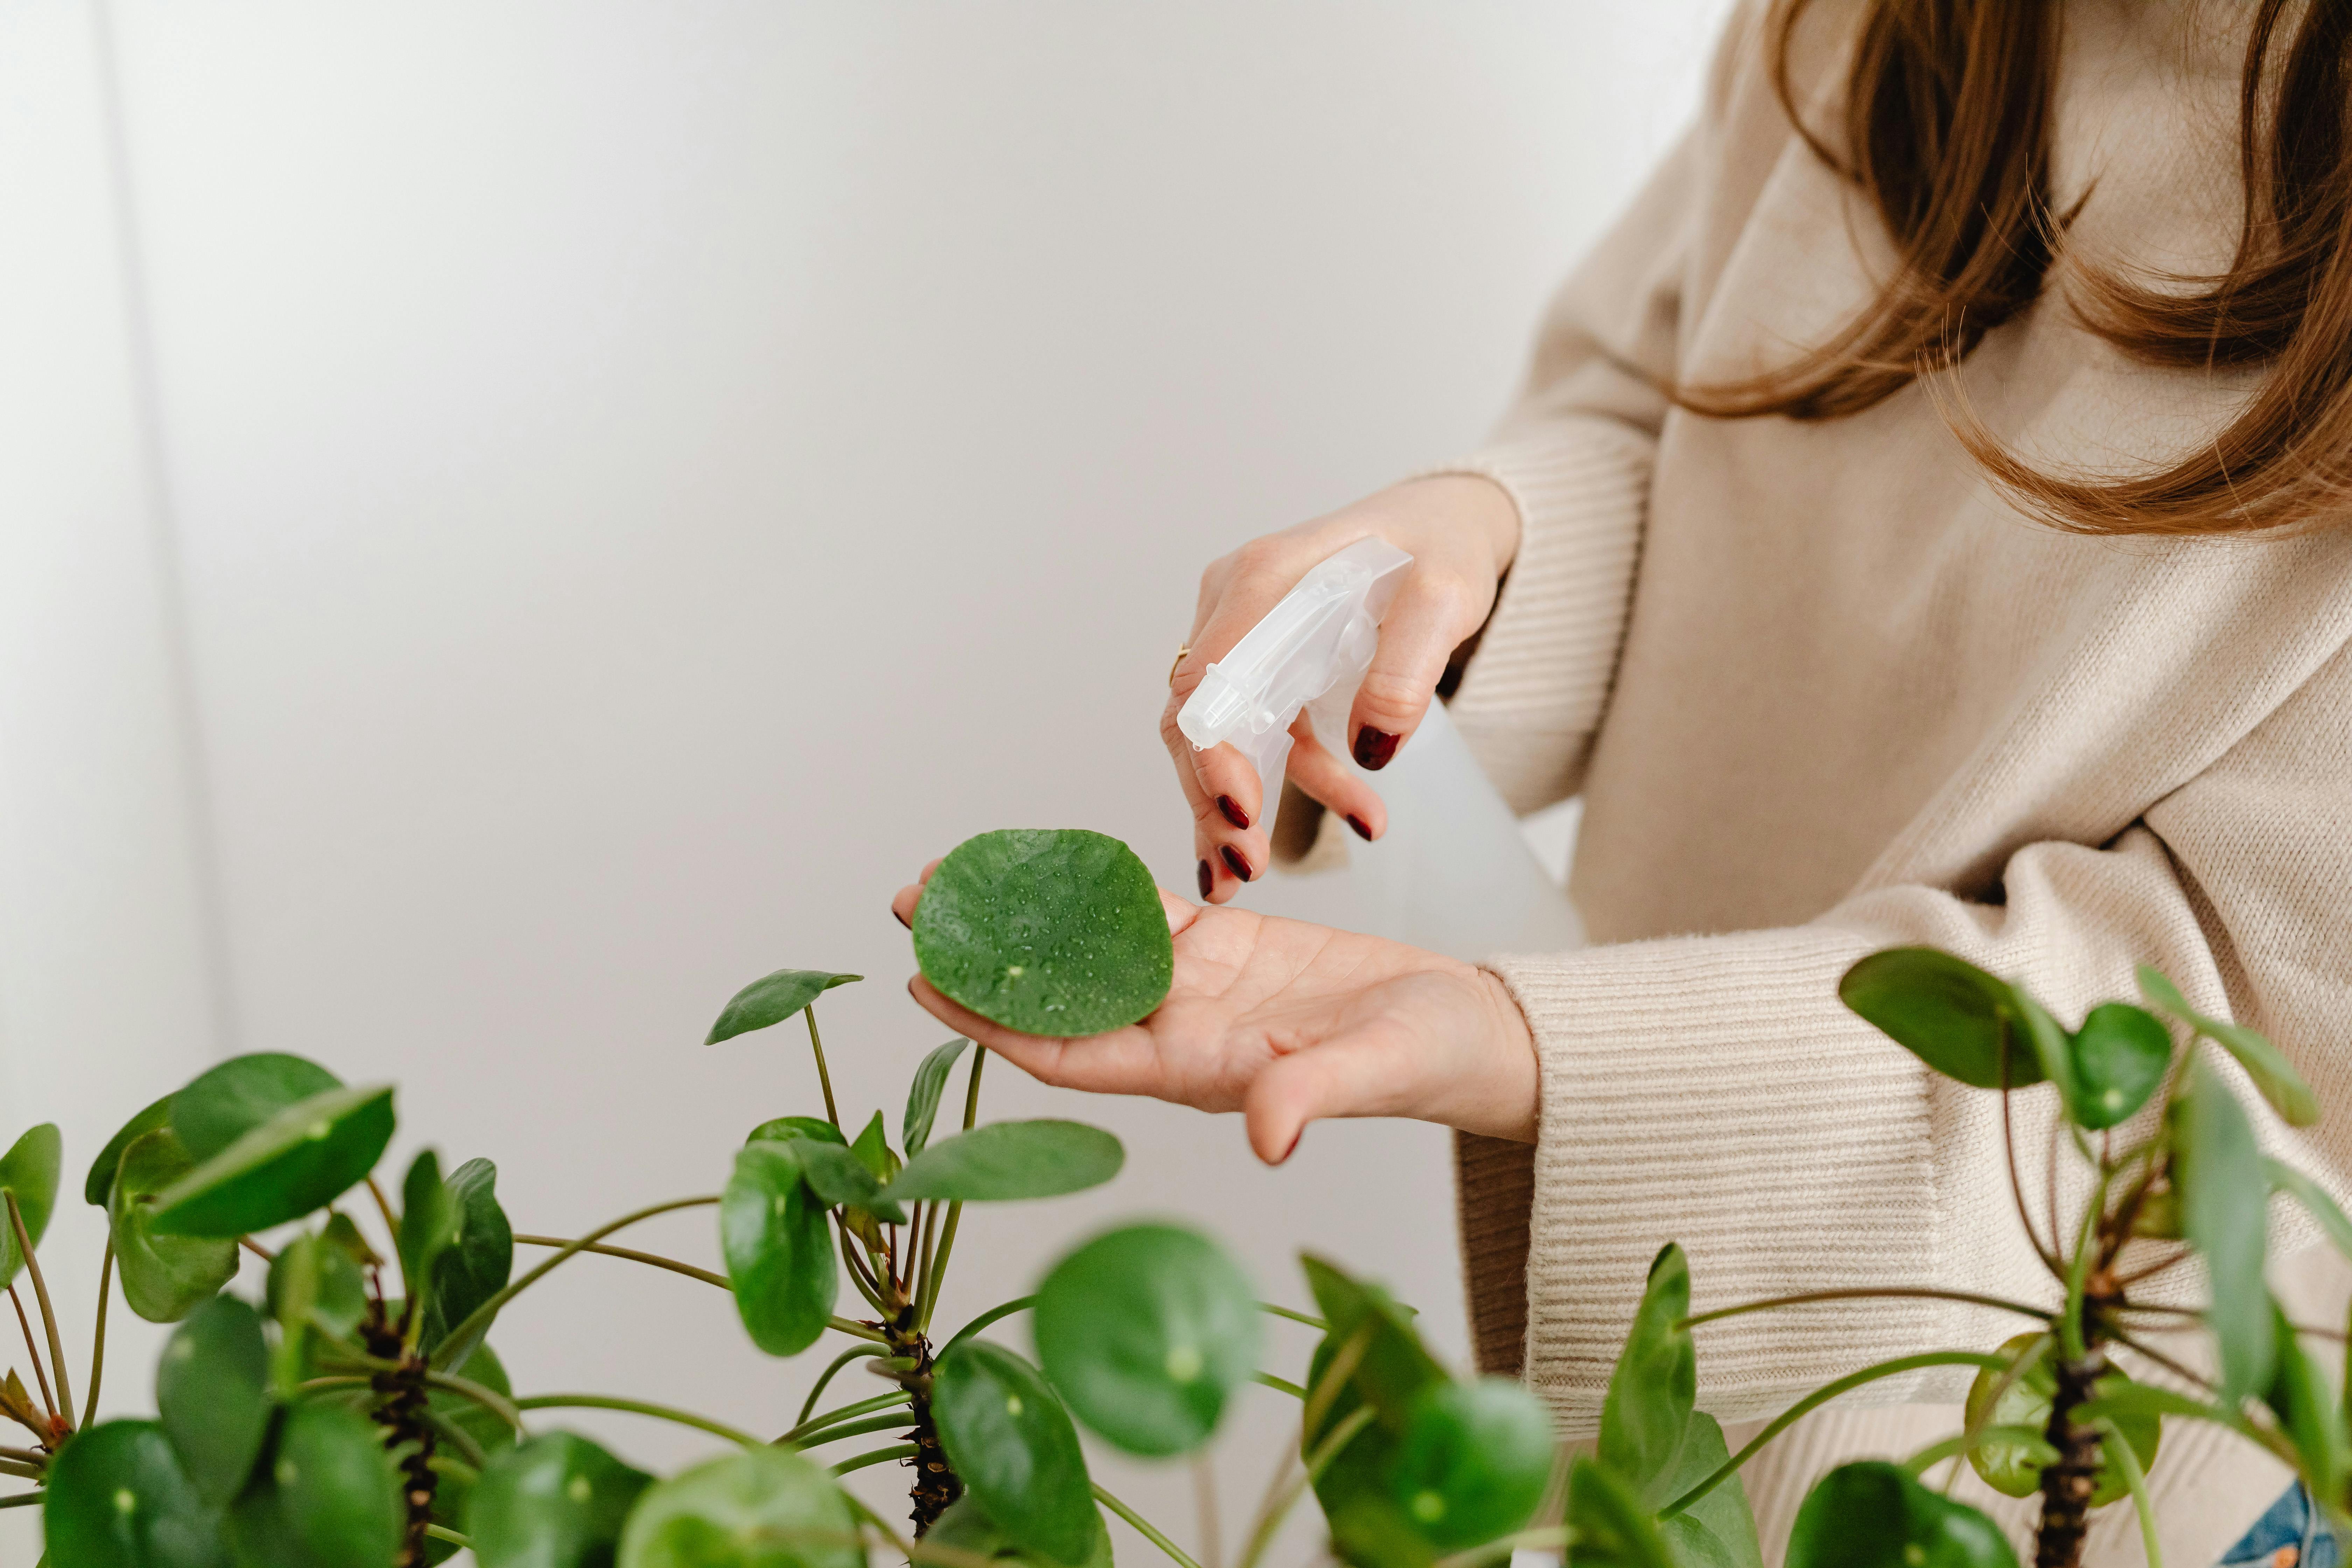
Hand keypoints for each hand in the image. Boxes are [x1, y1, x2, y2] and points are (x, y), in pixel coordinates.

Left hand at [892, 864, 1537, 1162]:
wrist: (1471, 1032)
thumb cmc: (1428, 1060)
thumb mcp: (1374, 1070)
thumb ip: (1315, 1093)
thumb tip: (1269, 1135)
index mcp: (1196, 1070)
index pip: (1069, 1051)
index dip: (993, 1025)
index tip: (925, 988)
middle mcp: (1180, 1032)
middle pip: (1058, 995)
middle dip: (984, 959)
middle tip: (913, 907)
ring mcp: (1200, 989)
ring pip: (1089, 946)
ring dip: (1026, 916)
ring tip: (957, 875)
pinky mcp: (1229, 947)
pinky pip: (1143, 911)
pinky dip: (1094, 885)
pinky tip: (1048, 860)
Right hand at [1164, 474, 1518, 902]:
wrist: (1444, 525)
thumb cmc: (1441, 546)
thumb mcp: (1446, 596)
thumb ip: (1408, 664)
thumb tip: (1374, 746)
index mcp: (1264, 577)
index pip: (1209, 675)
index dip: (1212, 749)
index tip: (1241, 811)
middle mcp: (1235, 604)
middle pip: (1195, 713)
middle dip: (1211, 796)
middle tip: (1244, 868)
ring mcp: (1243, 635)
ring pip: (1216, 735)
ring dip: (1237, 805)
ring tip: (1256, 872)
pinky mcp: (1264, 666)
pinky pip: (1259, 736)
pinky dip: (1281, 785)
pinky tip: (1325, 827)